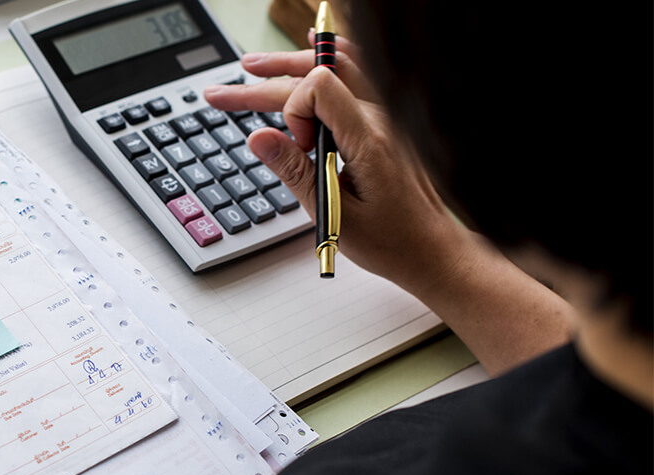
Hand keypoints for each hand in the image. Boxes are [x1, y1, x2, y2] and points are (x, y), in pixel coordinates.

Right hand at [204, 39, 473, 297]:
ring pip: (336, 69)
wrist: (432, 249)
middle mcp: (380, 119)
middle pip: (317, 76)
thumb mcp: (334, 215)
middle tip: (222, 95)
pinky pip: (357, 75)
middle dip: (265, 83)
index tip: (294, 147)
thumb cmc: (392, 240)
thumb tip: (258, 138)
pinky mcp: (383, 123)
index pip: (319, 88)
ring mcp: (385, 117)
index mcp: (369, 140)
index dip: (292, 111)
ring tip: (252, 67)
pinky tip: (312, 45)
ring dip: (290, 67)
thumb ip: (295, 172)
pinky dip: (330, 60)